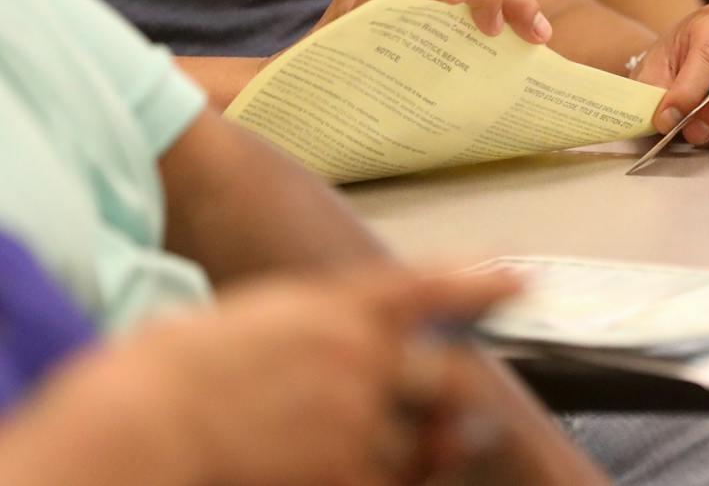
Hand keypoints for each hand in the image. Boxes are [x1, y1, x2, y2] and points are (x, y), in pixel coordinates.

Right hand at [37, 266, 520, 485]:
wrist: (148, 420)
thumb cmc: (192, 365)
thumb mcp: (272, 314)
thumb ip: (336, 323)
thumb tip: (378, 343)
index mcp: (346, 303)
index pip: (436, 287)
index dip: (484, 284)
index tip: (520, 281)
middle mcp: (367, 355)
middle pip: (450, 377)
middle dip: (454, 395)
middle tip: (450, 406)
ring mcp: (361, 415)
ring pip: (425, 441)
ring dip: (417, 449)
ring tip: (372, 448)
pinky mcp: (346, 471)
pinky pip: (392, 482)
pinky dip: (385, 480)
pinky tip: (346, 468)